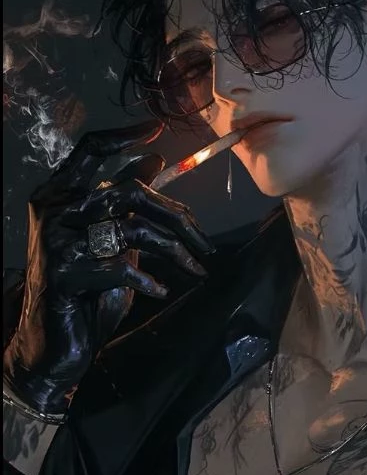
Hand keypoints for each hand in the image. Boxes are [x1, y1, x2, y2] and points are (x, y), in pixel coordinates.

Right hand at [3, 121, 214, 415]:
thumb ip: (127, 201)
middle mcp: (55, 209)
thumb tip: (154, 159)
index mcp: (61, 193)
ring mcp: (57, 241)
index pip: (91, 149)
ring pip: (134, 229)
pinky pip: (121, 268)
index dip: (124, 136)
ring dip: (176, 251)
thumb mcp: (112, 238)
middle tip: (205, 242)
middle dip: (178, 216)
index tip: (156, 130)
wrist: (55, 343)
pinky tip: (161, 291)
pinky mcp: (65, 273)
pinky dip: (148, 280)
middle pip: (131, 192)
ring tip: (197, 269)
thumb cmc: (87, 288)